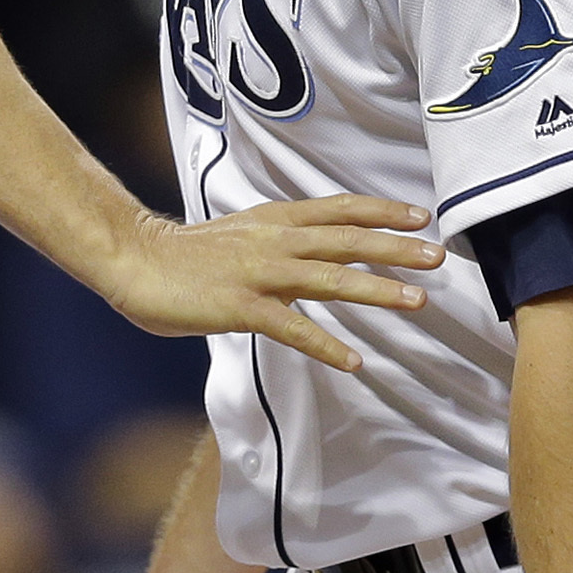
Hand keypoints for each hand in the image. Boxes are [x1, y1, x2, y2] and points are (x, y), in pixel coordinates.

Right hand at [101, 196, 443, 373]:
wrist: (132, 260)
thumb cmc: (180, 256)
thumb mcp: (238, 239)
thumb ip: (275, 246)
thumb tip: (306, 257)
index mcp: (272, 221)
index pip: (338, 210)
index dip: (381, 211)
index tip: (421, 215)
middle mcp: (273, 242)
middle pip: (346, 240)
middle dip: (396, 247)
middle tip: (440, 255)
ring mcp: (258, 274)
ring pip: (330, 279)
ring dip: (377, 290)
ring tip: (416, 301)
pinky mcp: (241, 306)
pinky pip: (292, 328)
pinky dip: (326, 345)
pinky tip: (354, 362)